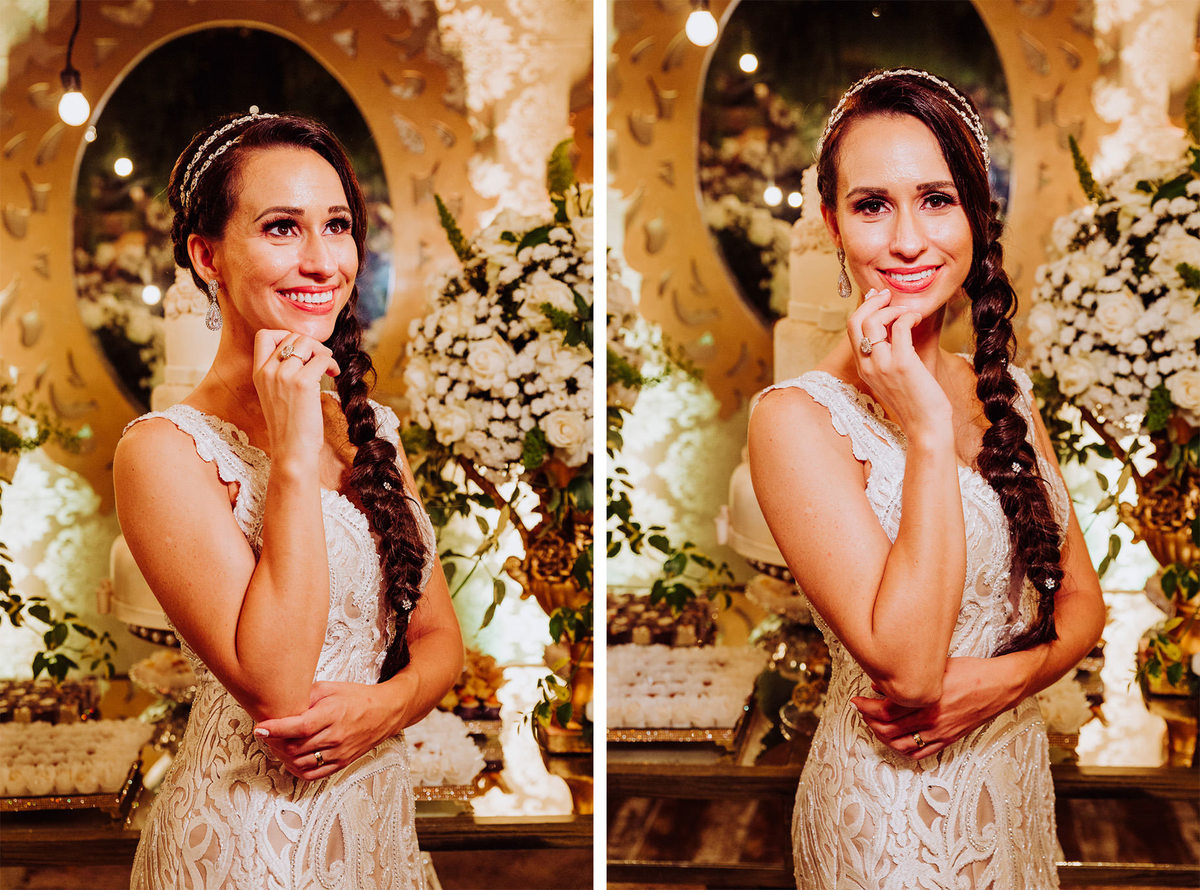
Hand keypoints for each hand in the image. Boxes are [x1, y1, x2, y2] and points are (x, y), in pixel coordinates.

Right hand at [251, 329, 339, 458]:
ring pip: (307, 343)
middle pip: (291, 336)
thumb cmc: (289, 426)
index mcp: (258, 373)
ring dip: (323, 351)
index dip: (285, 334)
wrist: (291, 450)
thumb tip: (305, 351)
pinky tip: (334, 374)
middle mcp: (268, 371)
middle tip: (321, 358)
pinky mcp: (303, 383)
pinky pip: (322, 359)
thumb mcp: (275, 395)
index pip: (264, 335)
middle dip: (311, 344)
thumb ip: (281, 373)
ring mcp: (284, 375)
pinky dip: (332, 363)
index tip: (301, 348)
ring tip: (328, 366)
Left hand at [252, 680, 401, 780]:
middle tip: (266, 734)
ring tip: (277, 744)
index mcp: (333, 714)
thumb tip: (281, 704)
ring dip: (283, 756)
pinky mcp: (341, 763)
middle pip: (296, 747)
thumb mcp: (331, 687)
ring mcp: (338, 752)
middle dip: (275, 742)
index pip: (298, 727)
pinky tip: (290, 758)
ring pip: (300, 763)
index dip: (275, 729)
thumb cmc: (357, 698)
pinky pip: (312, 774)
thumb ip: (306, 695)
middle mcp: (335, 736)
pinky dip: (296, 769)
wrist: (384, 712)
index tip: (260, 728)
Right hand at [847, 289, 950, 439]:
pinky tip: (917, 318)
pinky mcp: (902, 364)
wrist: (926, 426)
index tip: (879, 298)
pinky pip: (899, 327)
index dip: (864, 308)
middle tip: (889, 296)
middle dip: (872, 302)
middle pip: (855, 321)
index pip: (852, 328)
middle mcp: (868, 365)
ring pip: (874, 322)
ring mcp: (883, 365)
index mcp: (863, 368)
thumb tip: (893, 329)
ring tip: (908, 312)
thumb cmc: (916, 402)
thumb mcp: (893, 377)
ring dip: (892, 308)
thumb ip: (888, 355)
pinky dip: (908, 316)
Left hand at [851, 656, 1020, 758]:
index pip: (885, 711)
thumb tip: (880, 682)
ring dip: (883, 737)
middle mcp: (931, 720)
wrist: (998, 686)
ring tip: (874, 726)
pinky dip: (903, 749)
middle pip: (888, 730)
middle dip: (868, 722)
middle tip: (861, 712)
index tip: (857, 701)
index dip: (865, 708)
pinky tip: (896, 740)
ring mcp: (940, 733)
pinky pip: (920, 752)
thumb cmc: (970, 672)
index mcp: (926, 700)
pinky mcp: (948, 739)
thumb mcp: (936, 667)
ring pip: (901, 745)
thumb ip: (908, 675)